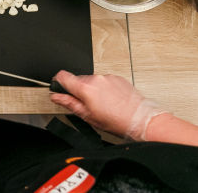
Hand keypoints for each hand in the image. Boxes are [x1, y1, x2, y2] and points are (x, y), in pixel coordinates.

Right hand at [51, 70, 168, 140]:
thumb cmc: (117, 122)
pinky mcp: (118, 78)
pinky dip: (105, 89)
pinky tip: (111, 100)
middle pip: (78, 80)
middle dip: (79, 90)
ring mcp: (108, 77)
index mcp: (85, 88)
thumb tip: (56, 97)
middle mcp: (96, 79)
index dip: (58, 82)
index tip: (60, 88)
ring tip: (103, 104)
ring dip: (93, 90)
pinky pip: (105, 81)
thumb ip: (69, 103)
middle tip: (87, 105)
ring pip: (92, 81)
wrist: (141, 120)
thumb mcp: (88, 116)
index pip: (62, 76)